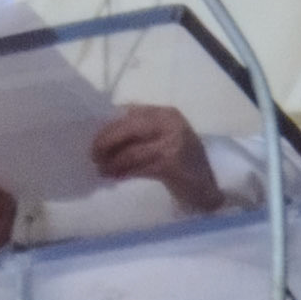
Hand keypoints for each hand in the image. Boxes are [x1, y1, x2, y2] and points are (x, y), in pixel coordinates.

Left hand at [91, 105, 221, 212]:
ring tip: (101, 169)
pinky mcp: (172, 164)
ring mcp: (173, 143)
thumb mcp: (163, 138)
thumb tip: (102, 132)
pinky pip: (139, 168)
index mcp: (165, 113)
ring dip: (112, 162)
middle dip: (105, 141)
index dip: (107, 125)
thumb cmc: (181, 162)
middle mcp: (170, 123)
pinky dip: (124, 173)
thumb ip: (140, 131)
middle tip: (92, 155)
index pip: (128, 112)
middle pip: (127, 127)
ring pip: (131, 151)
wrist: (209, 187)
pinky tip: (115, 177)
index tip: (91, 136)